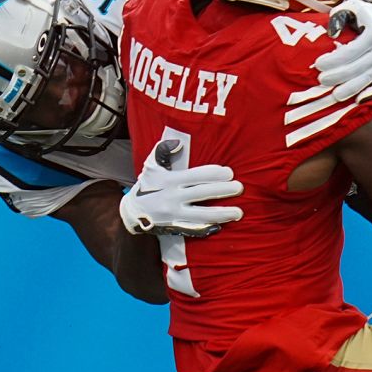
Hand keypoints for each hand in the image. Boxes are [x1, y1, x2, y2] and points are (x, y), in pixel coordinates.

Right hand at [119, 138, 242, 237]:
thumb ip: (163, 151)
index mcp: (169, 181)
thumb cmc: (146, 186)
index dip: (215, 173)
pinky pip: (194, 229)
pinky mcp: (175, 227)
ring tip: (239, 212)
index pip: (196, 175)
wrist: (131, 213)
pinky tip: (222, 225)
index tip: (229, 173)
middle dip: (223, 191)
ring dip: (222, 213)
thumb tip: (178, 142)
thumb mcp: (151, 166)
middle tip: (240, 187)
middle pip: (202, 194)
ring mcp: (174, 214)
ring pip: (202, 214)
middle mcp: (172, 197)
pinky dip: (208, 228)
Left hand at [315, 0, 371, 102]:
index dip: (333, 60)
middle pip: (357, 68)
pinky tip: (357, 100)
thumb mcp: (354, 7)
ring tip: (335, 94)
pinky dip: (369, 93)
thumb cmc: (369, 14)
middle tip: (322, 80)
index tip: (318, 64)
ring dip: (350, 89)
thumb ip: (340, 16)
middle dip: (337, 76)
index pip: (350, 51)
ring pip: (367, 79)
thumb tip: (331, 34)